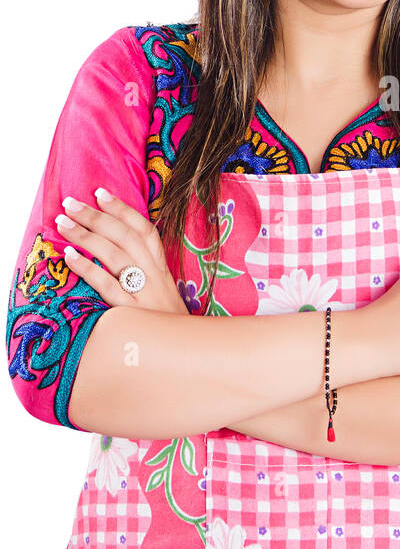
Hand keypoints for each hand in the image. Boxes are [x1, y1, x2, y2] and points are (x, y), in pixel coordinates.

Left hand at [56, 188, 188, 313]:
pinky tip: (69, 256)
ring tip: (63, 223)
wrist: (188, 355)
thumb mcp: (163, 293)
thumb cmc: (168, 325)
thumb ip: (145, 272)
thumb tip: (116, 249)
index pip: (144, 230)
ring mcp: (145, 294)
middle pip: (125, 237)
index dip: (123, 209)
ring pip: (114, 256)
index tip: (100, 193)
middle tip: (70, 203)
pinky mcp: (133, 313)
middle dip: (96, 216)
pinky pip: (107, 285)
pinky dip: (87, 268)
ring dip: (86, 235)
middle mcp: (156, 276)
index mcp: (163, 268)